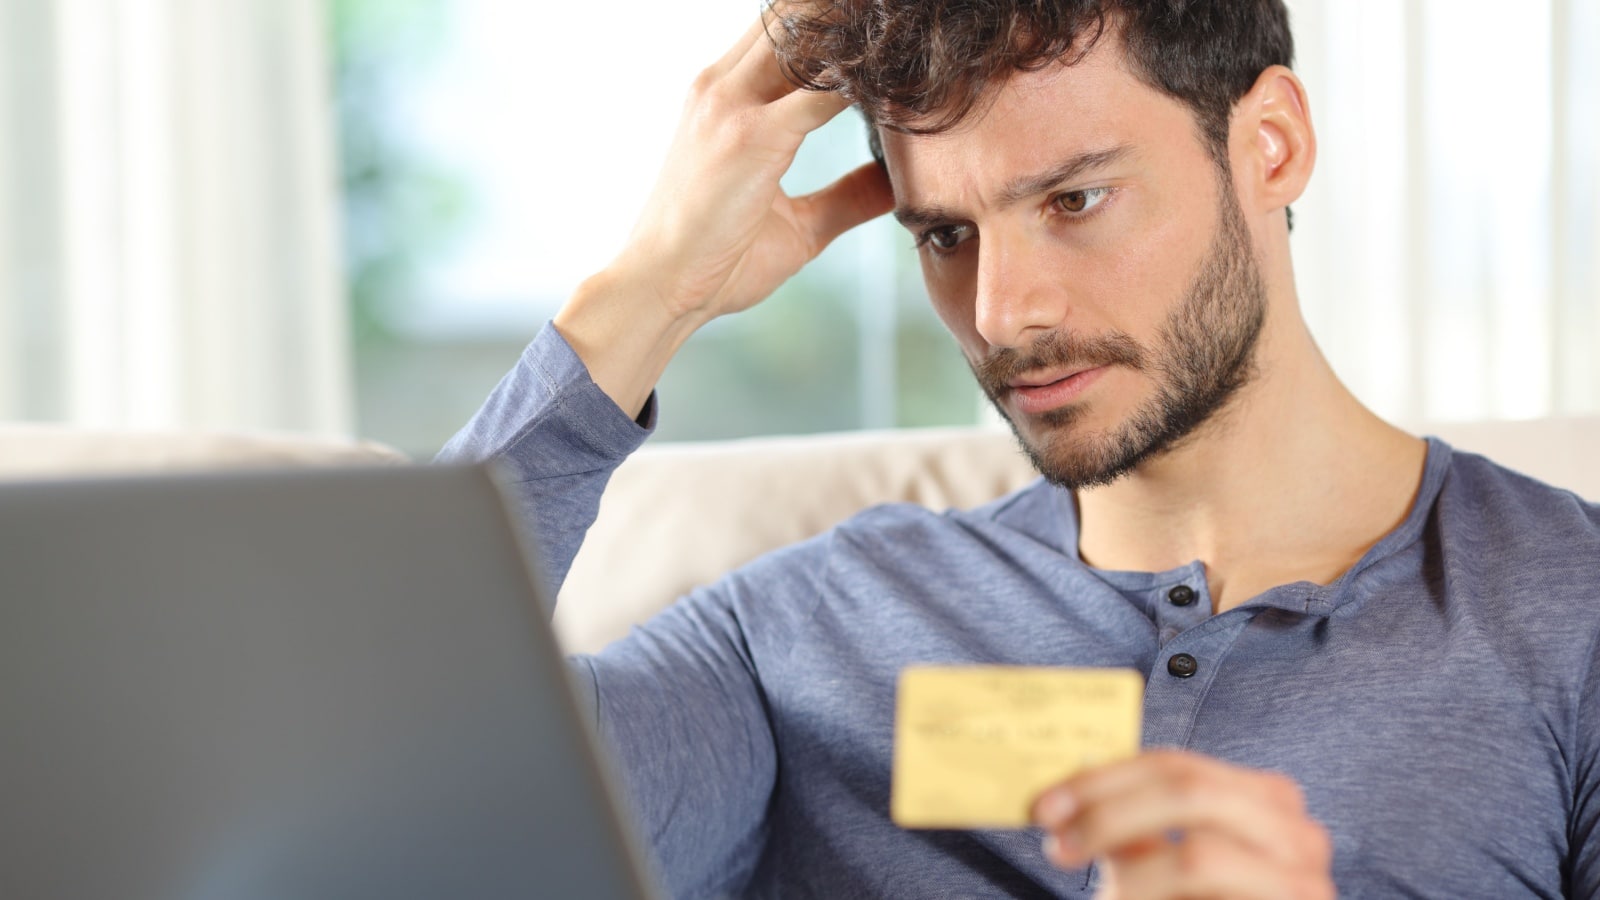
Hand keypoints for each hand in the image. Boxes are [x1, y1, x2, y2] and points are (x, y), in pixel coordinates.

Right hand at [554, 7, 894, 415]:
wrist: (659, 289)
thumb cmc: (715, 261)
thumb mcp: (796, 224)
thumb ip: (846, 195)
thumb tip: (894, 181)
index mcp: (724, 96)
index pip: (783, 31)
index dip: (835, 25)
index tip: (887, 35)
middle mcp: (722, 86)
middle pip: (793, 16)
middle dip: (846, 16)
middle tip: (902, 24)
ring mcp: (732, 105)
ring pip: (805, 35)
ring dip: (857, 35)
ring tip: (908, 38)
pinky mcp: (752, 136)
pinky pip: (824, 92)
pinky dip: (864, 84)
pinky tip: (900, 88)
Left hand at [1032, 750, 1334, 899]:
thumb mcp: (1170, 865)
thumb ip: (1136, 831)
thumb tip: (1065, 803)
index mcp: (1262, 797)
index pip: (1172, 764)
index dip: (1101, 779)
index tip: (1043, 805)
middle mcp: (1293, 826)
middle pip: (1187, 789)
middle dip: (1108, 811)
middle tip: (1057, 843)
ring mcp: (1302, 876)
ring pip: (1196, 853)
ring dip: (1131, 872)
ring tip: (1103, 892)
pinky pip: (1204, 887)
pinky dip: (1152, 896)